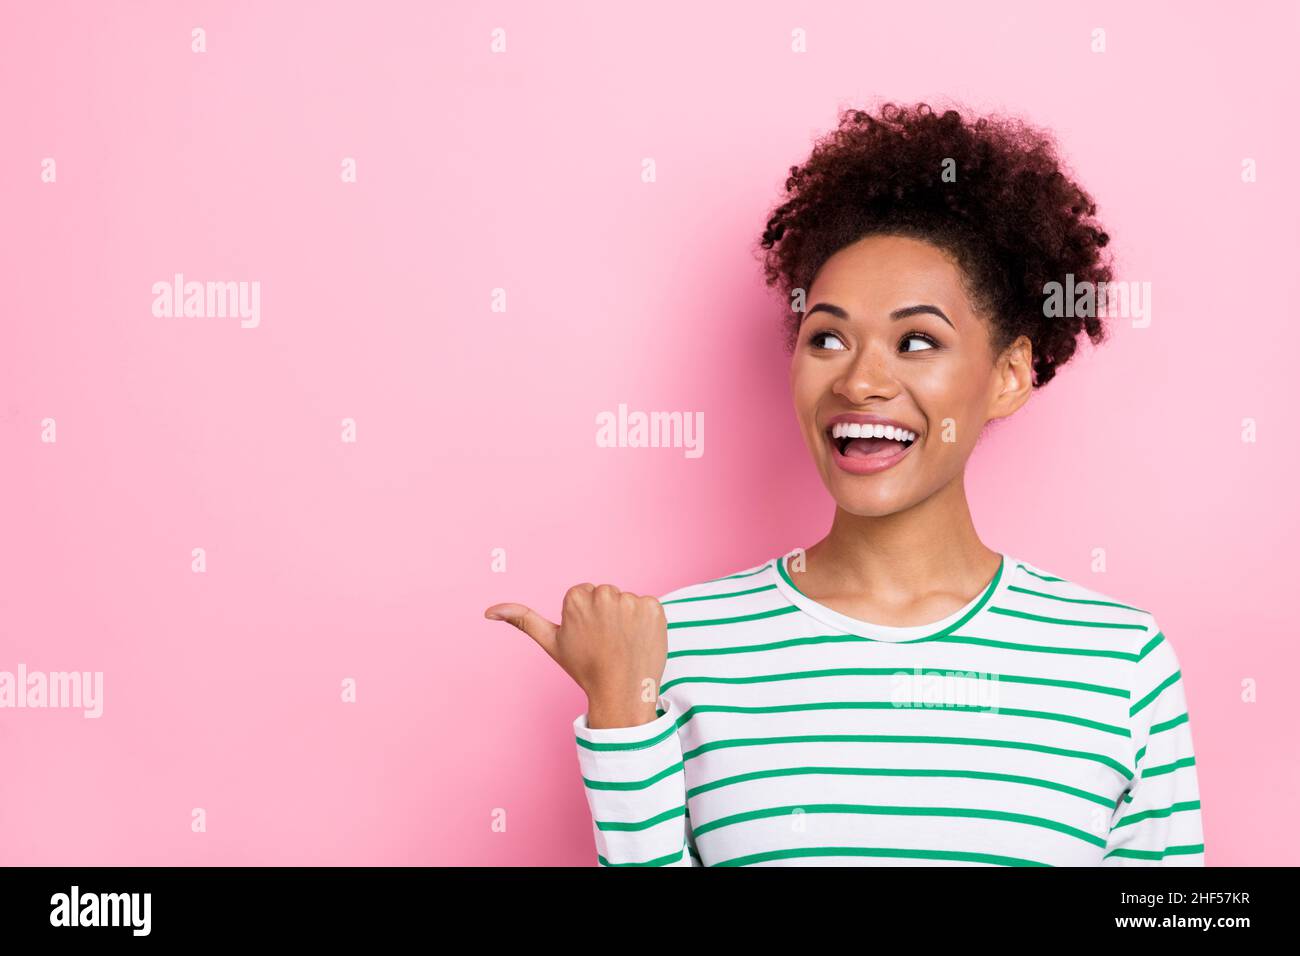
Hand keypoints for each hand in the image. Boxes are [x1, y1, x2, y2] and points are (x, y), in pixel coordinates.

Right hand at [485, 583, 667, 728]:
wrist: (622, 693)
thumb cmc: (585, 668)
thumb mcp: (552, 643)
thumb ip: (523, 620)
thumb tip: (489, 611)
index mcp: (576, 597)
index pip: (586, 595)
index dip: (587, 618)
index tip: (589, 637)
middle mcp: (603, 593)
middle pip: (607, 595)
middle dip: (607, 614)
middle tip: (607, 642)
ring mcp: (631, 600)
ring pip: (627, 601)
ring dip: (627, 618)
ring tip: (623, 643)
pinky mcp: (654, 608)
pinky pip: (649, 606)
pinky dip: (647, 622)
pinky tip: (640, 640)